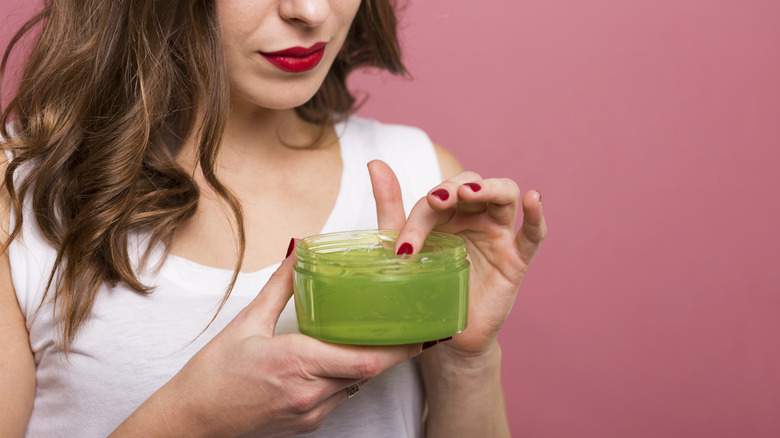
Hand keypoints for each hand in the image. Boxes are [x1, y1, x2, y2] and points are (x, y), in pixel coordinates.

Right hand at [121, 248, 421, 436]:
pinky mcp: (307, 423)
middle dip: (396, 352)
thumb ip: (279, 286)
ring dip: (372, 363)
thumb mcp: (246, 323)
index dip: (399, 347)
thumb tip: (298, 250)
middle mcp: (310, 393)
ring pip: (356, 384)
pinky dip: (348, 376)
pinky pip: (339, 397)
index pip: (363, 360)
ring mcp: (310, 412)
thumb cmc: (212, 375)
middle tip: (418, 330)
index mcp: (296, 363)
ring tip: (387, 337)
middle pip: (369, 372)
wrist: (190, 423)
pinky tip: (345, 358)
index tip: (422, 330)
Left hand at [368, 160, 546, 357]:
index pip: (435, 201)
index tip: (403, 250)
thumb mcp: (402, 248)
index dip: (419, 219)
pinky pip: (533, 234)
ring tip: (470, 192)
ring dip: (489, 188)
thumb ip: (390, 206)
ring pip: (504, 194)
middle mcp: (473, 216)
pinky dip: (536, 216)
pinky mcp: (516, 259)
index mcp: (445, 212)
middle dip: (454, 188)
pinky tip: (533, 199)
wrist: (443, 332)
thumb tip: (374, 163)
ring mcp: (498, 234)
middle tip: (437, 200)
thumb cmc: (425, 286)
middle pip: (471, 184)